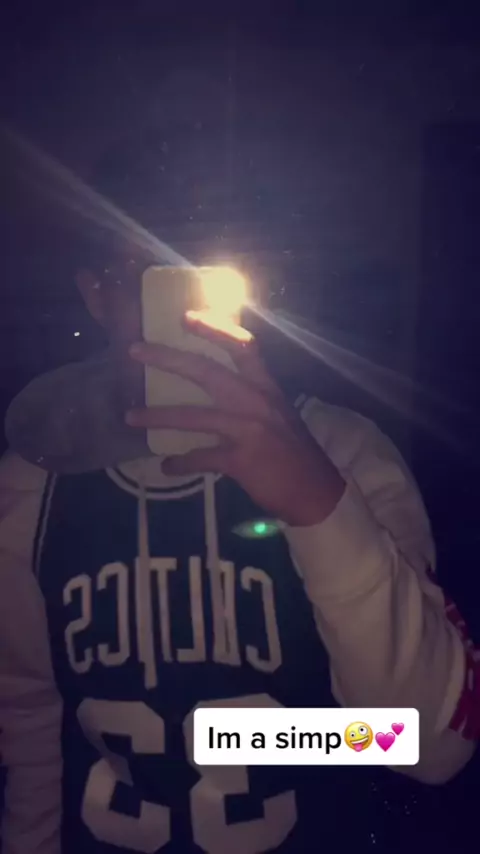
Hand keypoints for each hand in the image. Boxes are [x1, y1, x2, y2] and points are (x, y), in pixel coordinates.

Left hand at [126, 312, 344, 526]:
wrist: (315, 490)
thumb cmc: (294, 451)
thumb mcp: (278, 413)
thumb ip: (251, 398)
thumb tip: (216, 387)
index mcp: (266, 387)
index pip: (242, 346)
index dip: (214, 328)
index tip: (186, 316)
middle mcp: (256, 402)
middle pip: (207, 372)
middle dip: (168, 358)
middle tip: (135, 350)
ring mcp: (248, 430)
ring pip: (194, 416)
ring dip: (158, 416)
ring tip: (130, 417)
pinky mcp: (240, 460)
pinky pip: (201, 458)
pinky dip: (180, 462)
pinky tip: (166, 466)